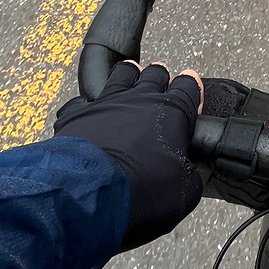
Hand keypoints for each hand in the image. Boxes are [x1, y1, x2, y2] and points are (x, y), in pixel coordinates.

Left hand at [54, 62, 203, 249]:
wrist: (92, 194)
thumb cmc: (142, 190)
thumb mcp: (185, 190)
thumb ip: (188, 173)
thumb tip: (185, 176)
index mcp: (172, 112)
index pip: (188, 87)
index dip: (191, 86)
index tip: (191, 84)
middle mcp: (140, 99)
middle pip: (154, 74)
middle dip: (160, 75)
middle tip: (161, 76)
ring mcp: (106, 104)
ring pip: (120, 75)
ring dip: (128, 75)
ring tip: (130, 74)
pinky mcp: (77, 115)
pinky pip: (81, 102)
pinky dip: (85, 106)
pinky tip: (86, 111)